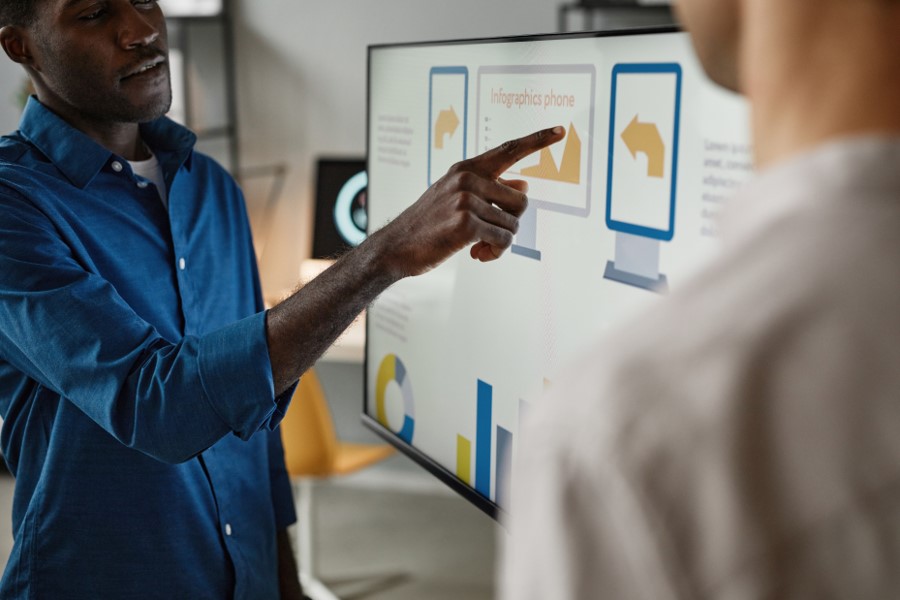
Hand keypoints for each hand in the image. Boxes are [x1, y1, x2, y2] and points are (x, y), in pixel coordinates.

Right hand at [371, 126, 565, 277]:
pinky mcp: (466, 223)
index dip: (537, 141)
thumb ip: (489, 189)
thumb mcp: (456, 198)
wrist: (396, 246)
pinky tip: (477, 254)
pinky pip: (503, 240)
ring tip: (480, 247)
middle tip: (490, 235)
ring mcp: (466, 200)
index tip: (560, 131)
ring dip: (501, 241)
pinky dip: (496, 251)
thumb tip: (524, 184)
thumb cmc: (429, 224)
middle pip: (522, 200)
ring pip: (513, 224)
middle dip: (512, 222)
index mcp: (466, 169)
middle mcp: (467, 179)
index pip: (508, 150)